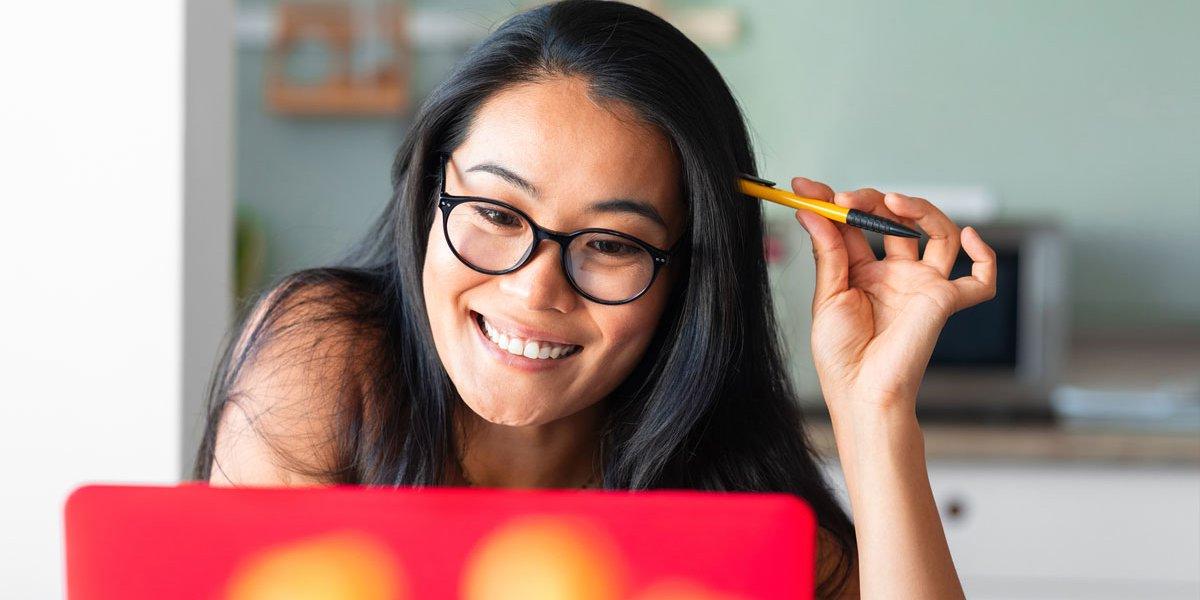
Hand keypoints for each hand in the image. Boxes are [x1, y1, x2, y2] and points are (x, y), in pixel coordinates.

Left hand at [790, 178, 996, 414]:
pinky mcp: (945, 301)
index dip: (834, 203)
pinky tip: (969, 236)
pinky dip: (984, 256)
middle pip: (894, 221)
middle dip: (870, 201)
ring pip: (938, 233)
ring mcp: (922, 285)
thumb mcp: (827, 296)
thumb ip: (827, 251)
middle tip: (844, 199)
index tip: (807, 186)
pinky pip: (980, 279)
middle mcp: (895, 274)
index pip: (854, 226)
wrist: (861, 392)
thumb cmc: (841, 355)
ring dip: (918, 209)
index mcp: (862, 273)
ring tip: (890, 202)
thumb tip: (811, 209)